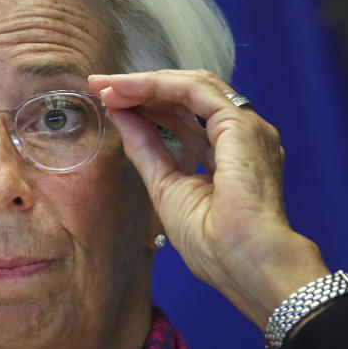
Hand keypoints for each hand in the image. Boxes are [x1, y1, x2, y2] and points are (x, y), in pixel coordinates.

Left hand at [89, 69, 328, 328]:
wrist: (246, 264)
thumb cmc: (215, 243)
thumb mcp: (165, 187)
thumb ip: (145, 149)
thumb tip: (120, 116)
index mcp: (229, 155)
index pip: (184, 118)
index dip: (146, 107)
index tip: (110, 103)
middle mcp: (241, 136)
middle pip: (186, 97)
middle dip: (141, 89)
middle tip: (100, 86)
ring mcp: (246, 127)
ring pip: (190, 87)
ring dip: (145, 84)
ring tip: (108, 86)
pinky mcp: (241, 124)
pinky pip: (194, 91)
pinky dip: (158, 86)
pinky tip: (128, 89)